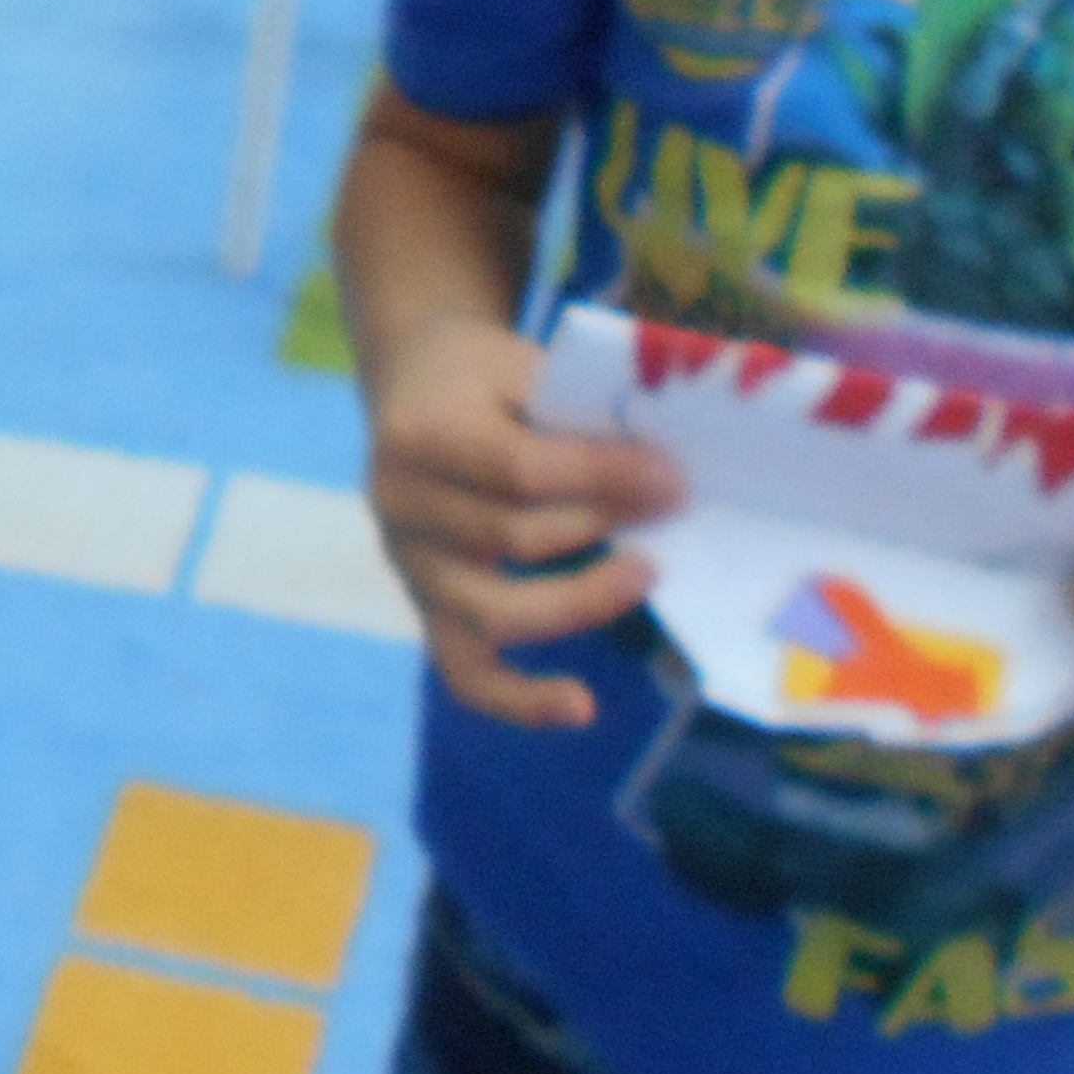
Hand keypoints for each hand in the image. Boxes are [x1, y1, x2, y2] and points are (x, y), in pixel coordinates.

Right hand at [364, 317, 681, 730]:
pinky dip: (520, 700)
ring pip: (492, 612)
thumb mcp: (521, 365)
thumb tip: (664, 476)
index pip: (519, 471)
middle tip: (672, 508)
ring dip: (580, 601)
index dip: (602, 479)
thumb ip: (579, 412)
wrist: (413, 384)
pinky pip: (466, 672)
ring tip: (644, 572)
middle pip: (511, 539)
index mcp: (422, 433)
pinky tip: (580, 708)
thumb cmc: (485, 376)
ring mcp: (410, 564)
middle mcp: (400, 505)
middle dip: (603, 524)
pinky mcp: (426, 606)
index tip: (672, 479)